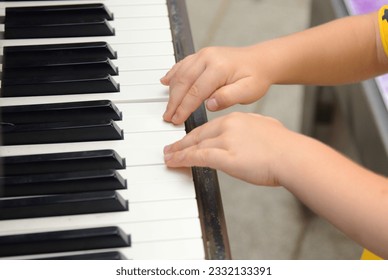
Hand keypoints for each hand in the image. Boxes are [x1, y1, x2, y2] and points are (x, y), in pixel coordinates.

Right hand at [161, 46, 272, 123]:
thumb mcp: (249, 91)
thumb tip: (209, 104)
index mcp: (218, 67)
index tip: (177, 119)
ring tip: (168, 107)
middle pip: (183, 82)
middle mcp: (208, 58)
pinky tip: (165, 81)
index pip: (195, 91)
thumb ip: (228, 97)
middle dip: (174, 101)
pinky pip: (182, 64)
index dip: (184, 107)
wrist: (261, 61)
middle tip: (168, 116)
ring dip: (172, 91)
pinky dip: (173, 74)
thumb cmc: (256, 77)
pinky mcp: (202, 55)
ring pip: (180, 73)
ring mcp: (203, 55)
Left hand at [163, 112, 293, 185]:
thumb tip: (247, 136)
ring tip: (168, 157)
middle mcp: (228, 126)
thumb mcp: (265, 128)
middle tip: (170, 148)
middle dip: (182, 143)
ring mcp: (226, 141)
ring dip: (178, 152)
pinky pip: (199, 157)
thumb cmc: (284, 145)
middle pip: (198, 134)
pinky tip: (174, 162)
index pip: (209, 127)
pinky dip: (184, 159)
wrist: (292, 155)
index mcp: (237, 119)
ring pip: (196, 145)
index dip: (195, 135)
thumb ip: (251, 130)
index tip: (187, 140)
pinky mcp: (227, 156)